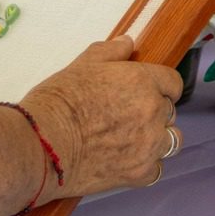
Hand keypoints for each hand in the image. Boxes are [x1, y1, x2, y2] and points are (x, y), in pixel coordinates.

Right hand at [19, 36, 184, 199]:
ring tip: (133, 140)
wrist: (41, 144)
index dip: (161, 87)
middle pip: (169, 112)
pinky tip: (126, 161)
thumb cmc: (57, 103)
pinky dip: (145, 167)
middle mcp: (152, 112)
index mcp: (142, 81)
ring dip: (157, 139)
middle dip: (154, 112)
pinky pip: (156, 170)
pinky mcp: (138, 173)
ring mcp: (148, 144)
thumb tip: (128, 43)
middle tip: (128, 117)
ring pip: (171, 141)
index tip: (149, 92)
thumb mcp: (82, 65)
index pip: (173, 83)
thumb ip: (111, 51)